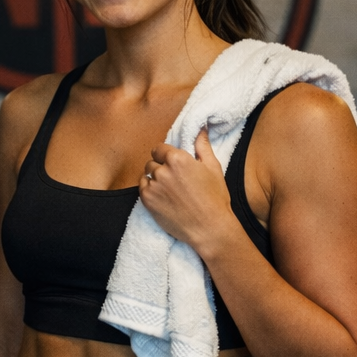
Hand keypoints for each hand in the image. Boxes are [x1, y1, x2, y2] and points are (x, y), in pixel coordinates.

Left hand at [140, 129, 239, 252]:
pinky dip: (150, 191)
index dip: (165, 155)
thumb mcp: (213, 167)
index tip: (173, 164)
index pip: (159, 149)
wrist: (210, 228)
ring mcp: (153, 186)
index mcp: (177, 158)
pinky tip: (164, 198)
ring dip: (154, 179)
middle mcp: (162, 170)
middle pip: (152, 162)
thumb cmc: (215, 198)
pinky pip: (142, 188)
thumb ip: (202, 145)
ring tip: (170, 190)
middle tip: (174, 180)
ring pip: (146, 175)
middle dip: (161, 167)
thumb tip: (200, 128)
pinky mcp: (147, 201)